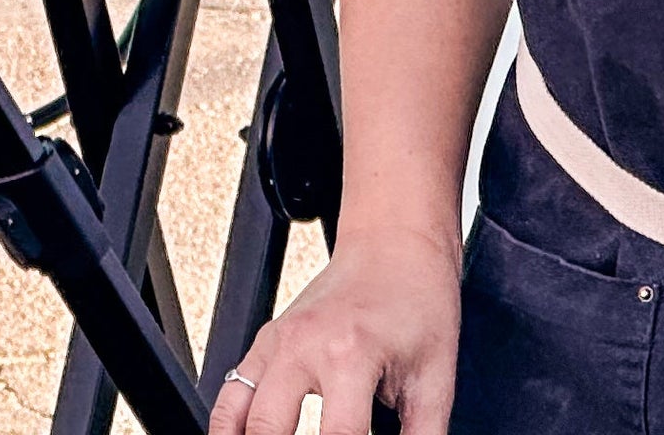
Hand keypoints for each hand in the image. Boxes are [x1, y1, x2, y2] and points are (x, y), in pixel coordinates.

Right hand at [213, 228, 463, 434]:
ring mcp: (276, 343)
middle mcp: (303, 346)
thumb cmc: (418, 302)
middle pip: (270, 431)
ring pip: (236, 417)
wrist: (394, 247)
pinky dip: (229, 429)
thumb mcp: (435, 378)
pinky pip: (229, 395)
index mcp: (350, 354)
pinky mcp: (264, 343)